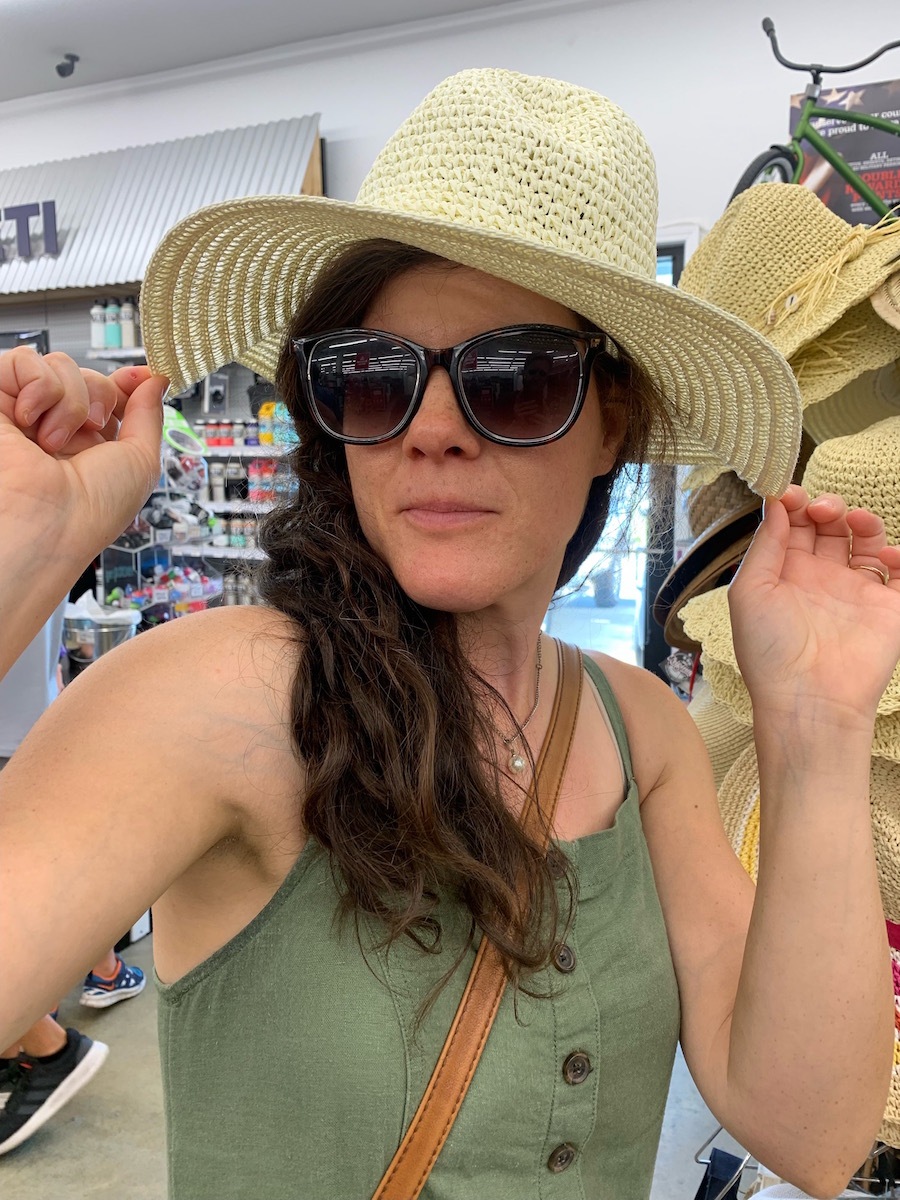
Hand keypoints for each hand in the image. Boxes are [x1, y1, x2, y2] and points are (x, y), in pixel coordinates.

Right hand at [0, 348, 166, 563]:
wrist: (45, 523)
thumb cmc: (92, 509)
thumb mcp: (141, 462)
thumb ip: (149, 415)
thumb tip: (156, 380)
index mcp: (92, 446)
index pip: (109, 394)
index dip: (126, 383)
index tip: (140, 378)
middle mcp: (58, 429)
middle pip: (89, 375)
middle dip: (101, 396)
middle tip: (92, 427)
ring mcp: (27, 414)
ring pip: (59, 365)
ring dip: (70, 400)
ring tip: (54, 440)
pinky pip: (22, 360)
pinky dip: (37, 385)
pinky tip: (30, 420)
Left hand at [728, 485, 899, 731]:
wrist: (809, 701)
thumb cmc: (768, 652)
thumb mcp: (750, 592)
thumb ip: (764, 545)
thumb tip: (774, 503)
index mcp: (783, 575)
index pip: (792, 526)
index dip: (793, 504)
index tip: (790, 494)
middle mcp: (820, 580)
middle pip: (828, 527)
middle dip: (826, 506)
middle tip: (820, 510)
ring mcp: (855, 592)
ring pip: (865, 540)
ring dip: (861, 520)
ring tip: (852, 522)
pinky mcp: (888, 608)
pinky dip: (899, 553)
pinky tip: (883, 553)